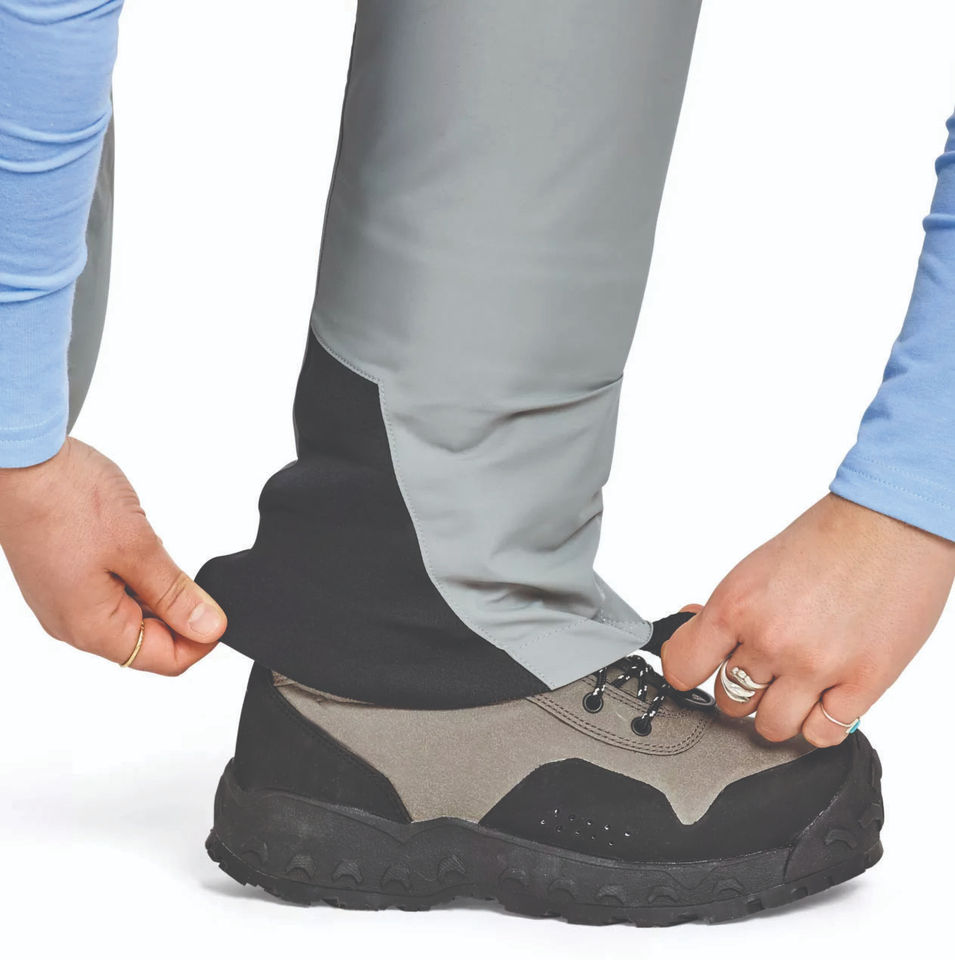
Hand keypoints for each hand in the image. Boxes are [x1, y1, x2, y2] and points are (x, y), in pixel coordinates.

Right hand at [0, 438, 225, 674]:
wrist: (18, 460)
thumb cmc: (66, 498)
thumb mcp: (138, 547)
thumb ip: (175, 594)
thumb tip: (209, 628)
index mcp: (92, 627)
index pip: (165, 660)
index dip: (201, 640)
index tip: (220, 609)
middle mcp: (72, 624)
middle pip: (147, 641)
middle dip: (179, 613)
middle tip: (191, 571)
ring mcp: (64, 601)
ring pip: (130, 615)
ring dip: (156, 592)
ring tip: (154, 552)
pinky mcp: (62, 578)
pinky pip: (110, 592)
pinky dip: (134, 576)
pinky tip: (135, 547)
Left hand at [661, 493, 954, 745]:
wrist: (890, 525)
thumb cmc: (826, 541)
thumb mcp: (755, 569)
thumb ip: (726, 611)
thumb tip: (694, 630)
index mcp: (736, 605)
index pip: (682, 667)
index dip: (688, 671)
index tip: (699, 670)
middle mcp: (770, 639)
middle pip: (729, 701)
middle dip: (743, 687)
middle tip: (764, 666)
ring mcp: (816, 665)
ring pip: (771, 727)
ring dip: (779, 710)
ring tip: (795, 685)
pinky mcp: (863, 682)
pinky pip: (822, 733)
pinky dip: (820, 721)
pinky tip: (825, 696)